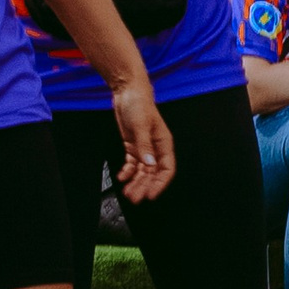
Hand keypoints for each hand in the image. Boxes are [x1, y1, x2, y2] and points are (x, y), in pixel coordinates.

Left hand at [111, 75, 176, 199]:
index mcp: (164, 143)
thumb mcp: (141, 125)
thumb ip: (144, 146)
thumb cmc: (139, 103)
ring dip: (136, 182)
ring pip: (142, 171)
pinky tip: (122, 177)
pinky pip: (132, 164)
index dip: (160, 183)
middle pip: (153, 173)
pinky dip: (127, 172)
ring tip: (127, 192)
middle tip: (135, 197)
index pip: (167, 169)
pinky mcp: (133, 146)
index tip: (151, 194)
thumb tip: (148, 163)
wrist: (127, 92)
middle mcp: (155, 148)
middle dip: (145, 186)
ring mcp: (144, 148)